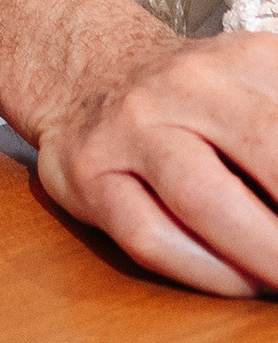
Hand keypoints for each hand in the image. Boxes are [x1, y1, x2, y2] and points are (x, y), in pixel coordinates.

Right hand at [35, 6, 277, 295]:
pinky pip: (151, 237)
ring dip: (267, 255)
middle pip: (267, 148)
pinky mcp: (89, 177)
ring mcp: (131, 130)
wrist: (82, 70)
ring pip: (206, 198)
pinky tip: (242, 283)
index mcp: (246, 59)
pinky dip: (208, 272)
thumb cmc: (194, 99)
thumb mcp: (263, 84)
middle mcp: (186, 86)